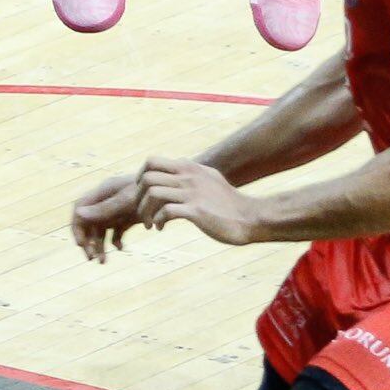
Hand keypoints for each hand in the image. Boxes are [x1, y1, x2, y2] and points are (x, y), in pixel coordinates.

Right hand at [71, 172, 146, 260]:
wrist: (173, 190)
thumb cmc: (150, 192)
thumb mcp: (127, 202)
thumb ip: (103, 209)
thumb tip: (78, 214)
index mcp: (103, 192)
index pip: (79, 208)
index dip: (77, 226)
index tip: (82, 245)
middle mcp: (107, 200)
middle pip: (88, 222)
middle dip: (88, 241)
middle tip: (92, 259)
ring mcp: (118, 210)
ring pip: (101, 230)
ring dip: (100, 245)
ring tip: (102, 262)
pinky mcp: (129, 218)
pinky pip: (115, 232)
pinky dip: (115, 241)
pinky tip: (121, 248)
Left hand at [138, 158, 257, 244]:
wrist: (251, 218)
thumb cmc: (229, 202)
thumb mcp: (210, 178)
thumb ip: (193, 172)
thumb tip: (181, 166)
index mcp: (189, 167)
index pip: (152, 161)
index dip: (140, 177)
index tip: (141, 194)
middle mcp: (188, 176)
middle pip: (147, 178)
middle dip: (138, 197)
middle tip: (142, 212)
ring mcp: (192, 193)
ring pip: (153, 194)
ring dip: (145, 211)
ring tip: (149, 224)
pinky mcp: (197, 211)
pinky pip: (166, 211)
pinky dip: (158, 220)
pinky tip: (161, 228)